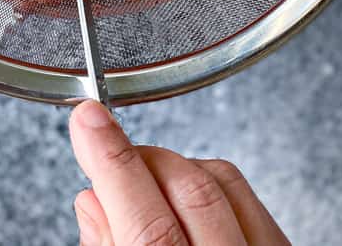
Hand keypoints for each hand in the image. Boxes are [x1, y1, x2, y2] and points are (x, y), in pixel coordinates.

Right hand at [70, 100, 289, 245]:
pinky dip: (213, 184)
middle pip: (191, 189)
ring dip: (177, 167)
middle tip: (106, 155)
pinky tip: (187, 199)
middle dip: (142, 159)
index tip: (88, 117)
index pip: (146, 223)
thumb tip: (93, 200)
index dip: (111, 160)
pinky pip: (253, 198)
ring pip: (225, 180)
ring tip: (144, 184)